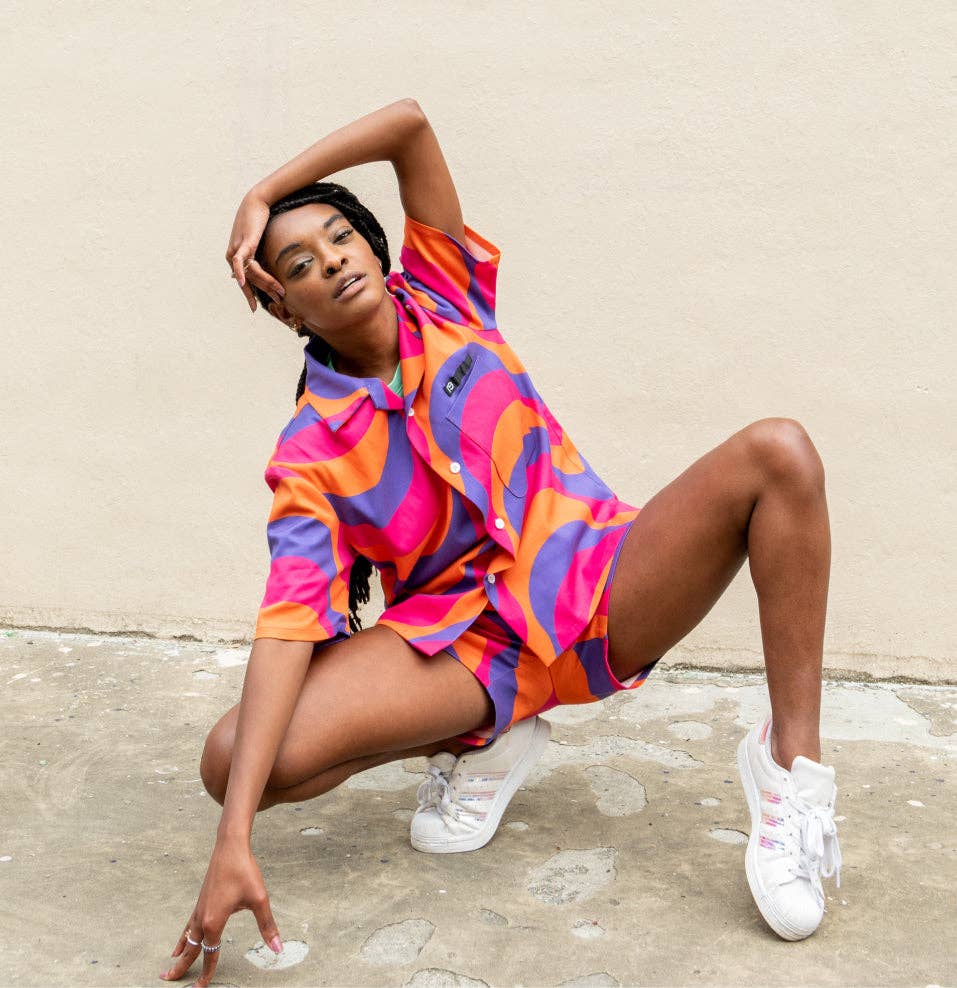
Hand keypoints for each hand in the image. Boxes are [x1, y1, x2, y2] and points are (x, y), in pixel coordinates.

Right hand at [160, 837, 282, 986]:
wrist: (230, 846)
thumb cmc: (244, 871)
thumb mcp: (259, 899)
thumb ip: (267, 926)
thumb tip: (277, 948)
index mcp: (214, 922)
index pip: (210, 954)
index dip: (207, 973)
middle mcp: (202, 918)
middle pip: (190, 949)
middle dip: (181, 967)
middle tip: (169, 980)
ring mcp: (199, 909)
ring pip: (186, 937)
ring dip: (180, 952)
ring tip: (170, 966)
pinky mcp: (201, 900)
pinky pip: (188, 925)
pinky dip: (183, 936)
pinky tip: (181, 939)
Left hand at [225, 191, 285, 312]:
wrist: (257, 201)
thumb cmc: (258, 219)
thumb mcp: (255, 240)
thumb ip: (254, 254)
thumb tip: (256, 266)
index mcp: (233, 256)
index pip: (243, 281)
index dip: (249, 295)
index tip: (254, 309)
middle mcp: (231, 255)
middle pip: (250, 280)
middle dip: (265, 291)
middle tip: (279, 300)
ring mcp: (237, 249)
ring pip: (251, 274)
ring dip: (266, 284)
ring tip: (280, 291)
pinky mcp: (245, 243)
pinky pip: (242, 262)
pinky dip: (242, 273)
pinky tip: (243, 283)